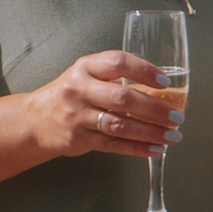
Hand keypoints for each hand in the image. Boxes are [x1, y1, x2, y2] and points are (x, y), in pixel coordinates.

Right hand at [30, 51, 178, 162]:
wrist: (35, 120)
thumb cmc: (70, 94)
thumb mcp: (87, 75)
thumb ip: (116, 77)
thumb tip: (161, 88)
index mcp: (85, 67)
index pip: (118, 62)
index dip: (144, 70)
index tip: (165, 81)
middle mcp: (80, 90)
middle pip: (123, 98)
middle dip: (155, 108)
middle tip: (177, 117)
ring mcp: (78, 116)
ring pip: (120, 124)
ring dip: (151, 132)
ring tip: (173, 136)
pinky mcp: (79, 139)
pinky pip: (113, 145)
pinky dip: (137, 148)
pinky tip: (156, 149)